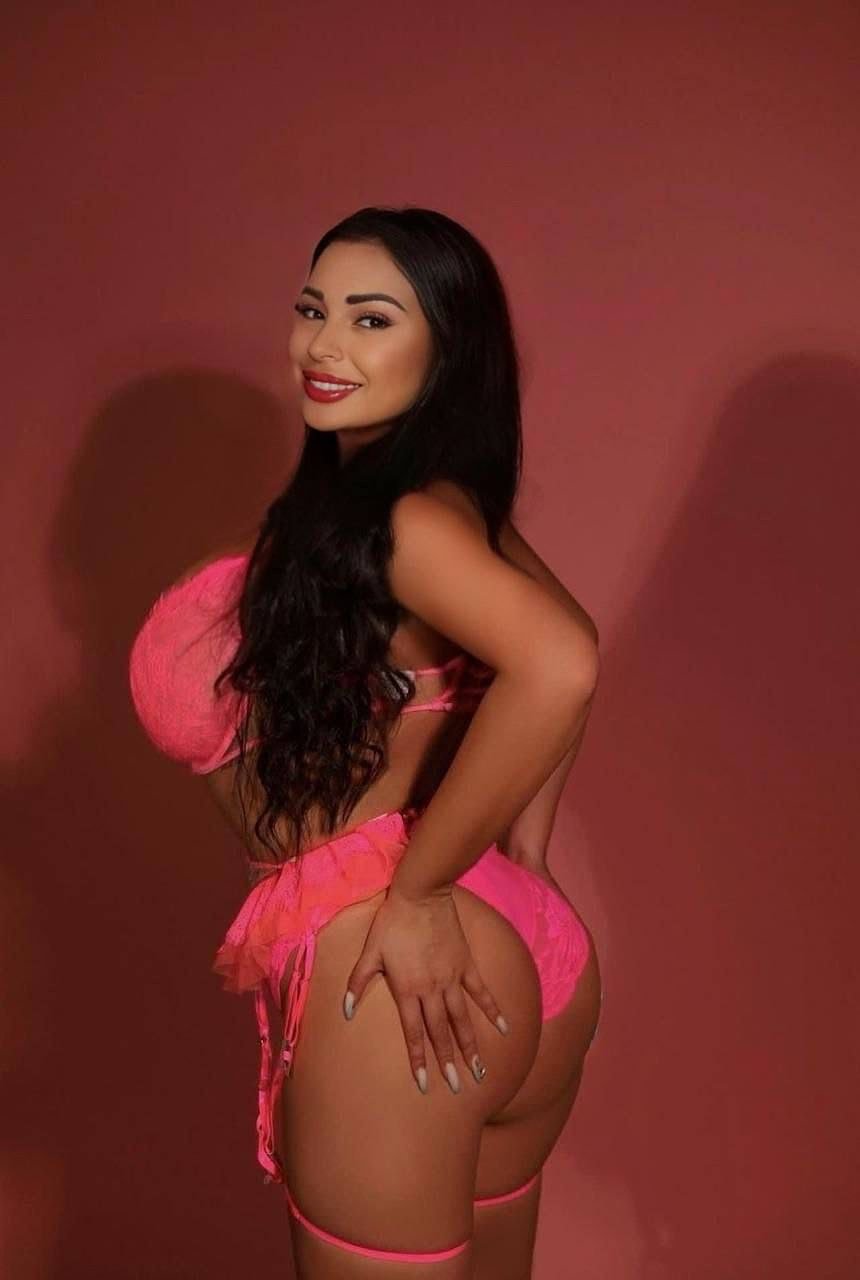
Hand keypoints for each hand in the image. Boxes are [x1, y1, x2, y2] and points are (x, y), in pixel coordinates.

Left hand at [343, 883, 509, 1094]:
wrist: (421, 894)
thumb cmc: (391, 923)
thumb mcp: (370, 952)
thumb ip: (358, 983)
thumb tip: (344, 1011)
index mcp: (407, 989)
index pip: (414, 1033)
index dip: (419, 1059)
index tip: (425, 1085)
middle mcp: (432, 989)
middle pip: (441, 1032)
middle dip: (448, 1062)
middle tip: (458, 1087)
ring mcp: (452, 978)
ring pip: (463, 1018)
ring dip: (471, 1045)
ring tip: (479, 1070)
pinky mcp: (466, 964)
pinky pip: (481, 992)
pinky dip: (492, 1010)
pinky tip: (504, 1029)